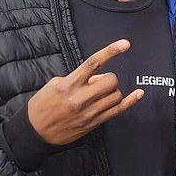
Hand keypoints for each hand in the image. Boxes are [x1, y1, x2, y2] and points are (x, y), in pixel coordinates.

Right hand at [27, 40, 143, 144]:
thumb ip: (78, 78)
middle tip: (100, 83)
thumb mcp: (55, 85)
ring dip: (113, 91)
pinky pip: (118, 110)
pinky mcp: (94, 123)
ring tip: (101, 95)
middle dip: (109, 78)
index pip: (94, 63)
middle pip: (111, 80)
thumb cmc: (43, 104)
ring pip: (116, 95)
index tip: (125, 44)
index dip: (111, 51)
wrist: (36, 131)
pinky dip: (131, 101)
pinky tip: (139, 93)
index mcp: (69, 84)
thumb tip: (97, 77)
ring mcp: (89, 111)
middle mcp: (81, 97)